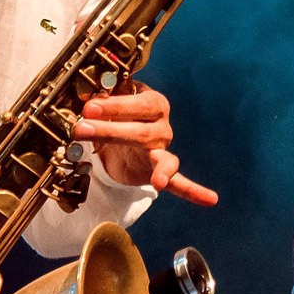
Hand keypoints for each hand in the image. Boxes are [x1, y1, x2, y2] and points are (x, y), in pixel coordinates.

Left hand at [72, 84, 218, 205]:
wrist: (121, 143)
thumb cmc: (116, 117)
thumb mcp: (108, 104)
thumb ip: (102, 98)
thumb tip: (88, 95)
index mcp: (152, 102)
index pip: (138, 101)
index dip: (115, 104)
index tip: (90, 107)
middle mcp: (161, 125)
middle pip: (143, 129)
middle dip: (112, 130)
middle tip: (84, 128)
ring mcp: (164, 148)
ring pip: (158, 155)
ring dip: (153, 169)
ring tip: (157, 179)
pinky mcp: (163, 170)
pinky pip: (181, 182)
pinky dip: (194, 190)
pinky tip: (209, 199)